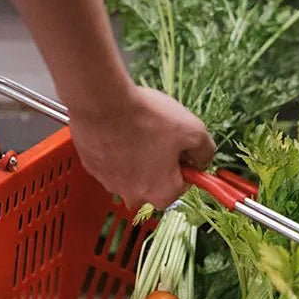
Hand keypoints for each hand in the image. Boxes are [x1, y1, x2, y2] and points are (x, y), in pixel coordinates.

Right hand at [68, 85, 215, 209]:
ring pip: (130, 174)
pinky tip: (118, 130)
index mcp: (161, 194)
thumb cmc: (147, 119)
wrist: (101, 103)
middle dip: (159, 163)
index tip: (179, 145)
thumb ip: (206, 151)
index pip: (182, 185)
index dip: (184, 163)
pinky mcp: (92, 169)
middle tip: (157, 136)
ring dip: (136, 157)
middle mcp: (134, 196)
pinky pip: (110, 163)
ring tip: (135, 130)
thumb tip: (202, 160)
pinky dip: (115, 150)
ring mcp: (109, 184)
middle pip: (154, 183)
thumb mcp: (194, 130)